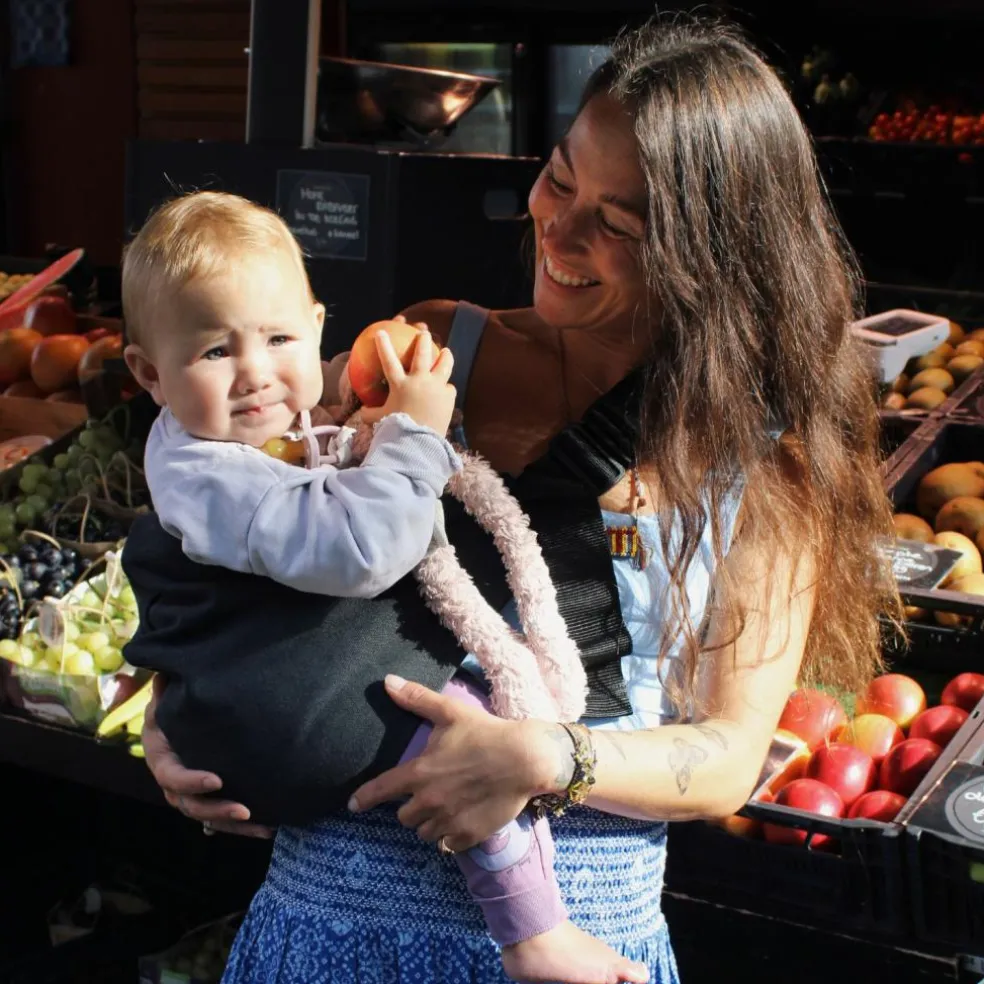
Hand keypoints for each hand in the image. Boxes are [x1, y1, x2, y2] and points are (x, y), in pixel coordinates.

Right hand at [142, 676, 273, 837]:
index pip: (172, 776)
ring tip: (264, 826)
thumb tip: (164, 671)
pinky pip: (220, 819)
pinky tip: (268, 828)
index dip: (192, 782)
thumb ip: (167, 687)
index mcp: (161, 756)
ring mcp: (189, 794)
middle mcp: (172, 782)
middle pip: (190, 805)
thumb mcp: (167, 693)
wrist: (177, 716)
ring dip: (234, 825)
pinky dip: (241, 826)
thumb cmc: (175, 701)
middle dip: (218, 810)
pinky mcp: (207, 798)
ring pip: (208, 818)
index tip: (218, 780)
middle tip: (245, 810)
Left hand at [349, 676, 554, 850]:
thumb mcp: (450, 712)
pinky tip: (461, 820)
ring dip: (431, 822)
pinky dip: (451, 836)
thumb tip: (387, 681)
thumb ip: (417, 699)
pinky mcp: (469, 835)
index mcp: (420, 773)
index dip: (364, 798)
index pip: (381, 790)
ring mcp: (449, 821)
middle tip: (430, 793)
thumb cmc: (486, 732)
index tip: (353, 806)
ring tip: (447, 806)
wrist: (525, 758)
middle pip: (404, 817)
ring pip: (425, 833)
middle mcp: (429, 801)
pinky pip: (448, 845)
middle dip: (412, 806)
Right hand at [369, 329, 455, 433]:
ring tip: (446, 351)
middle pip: (422, 353)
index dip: (384, 345)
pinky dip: (446, 388)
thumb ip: (371, 413)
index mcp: (400, 384)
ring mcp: (436, 386)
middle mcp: (419, 380)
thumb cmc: (397, 429)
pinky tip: (447, 388)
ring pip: (444, 364)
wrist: (419, 441)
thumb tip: (362, 412)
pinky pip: (449, 388)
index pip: (389, 360)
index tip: (381, 332)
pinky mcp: (448, 396)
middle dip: (423, 339)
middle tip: (424, 333)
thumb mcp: (380, 420)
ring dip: (445, 356)